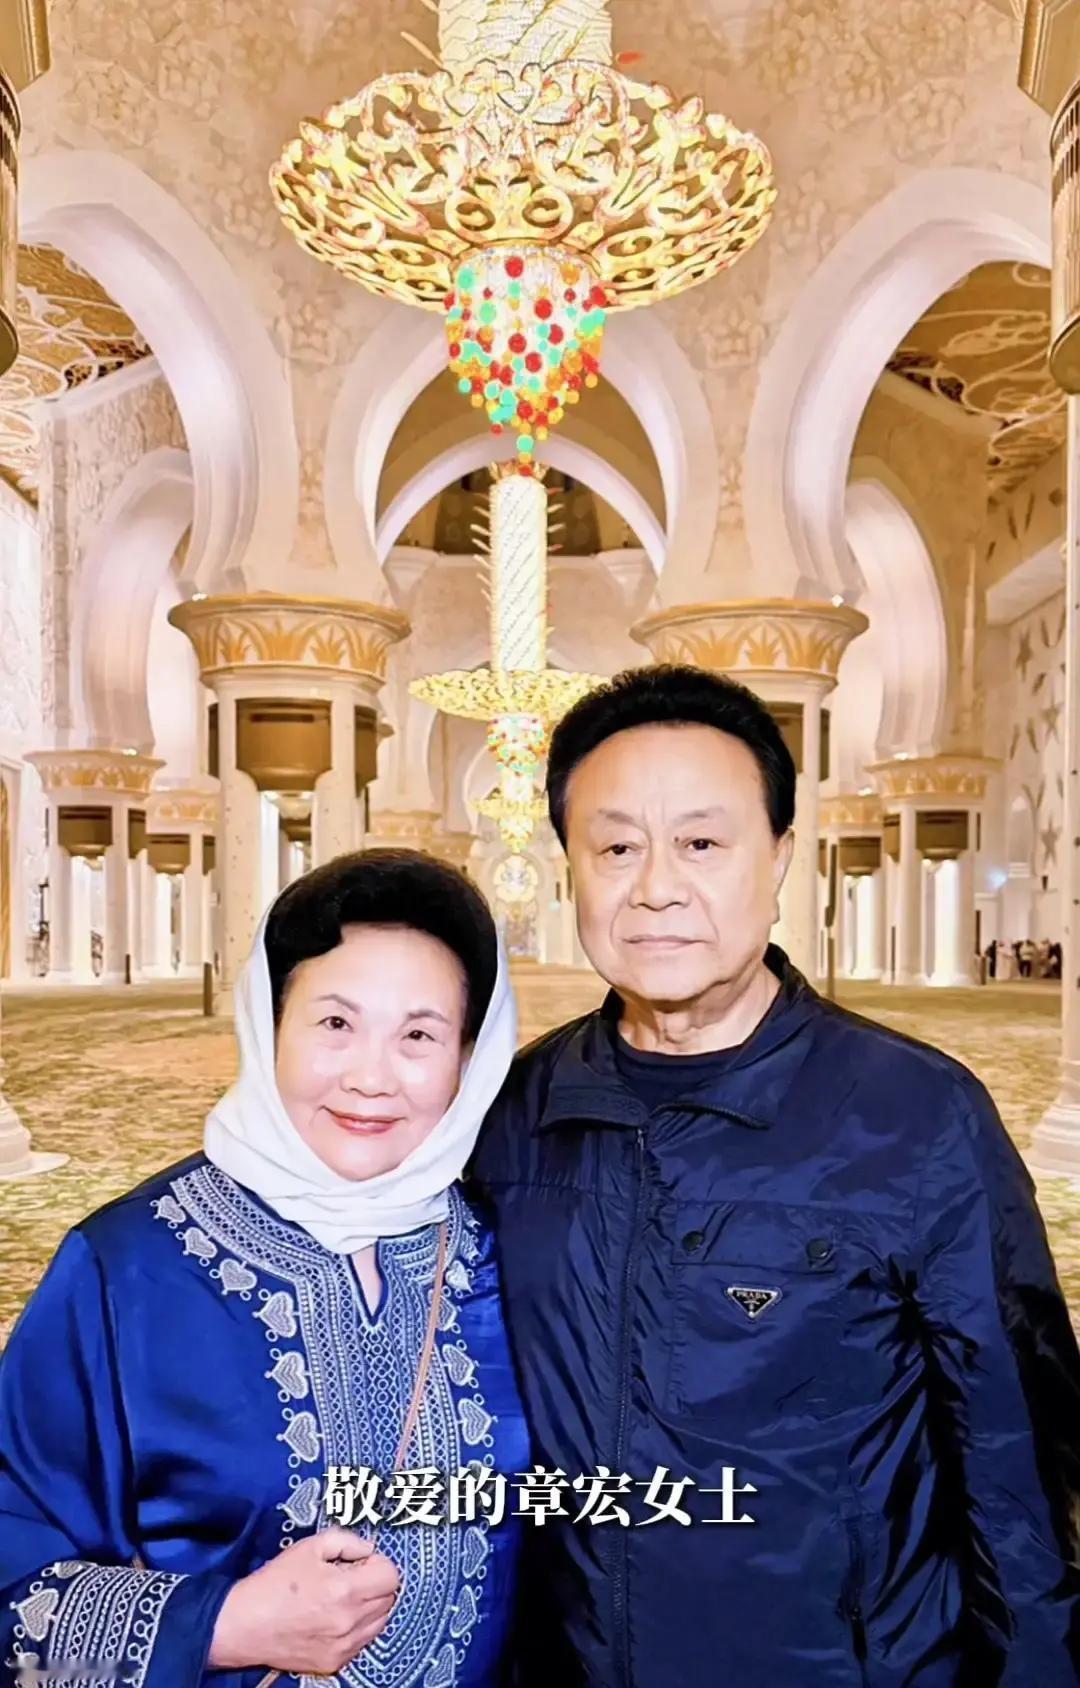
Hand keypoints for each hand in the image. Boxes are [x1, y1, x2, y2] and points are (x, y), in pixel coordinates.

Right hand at [208, 1528, 400, 1672]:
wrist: (244, 1625)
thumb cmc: (275, 1583)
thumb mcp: (310, 1546)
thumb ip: (347, 1541)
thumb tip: (369, 1550)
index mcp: (345, 1591)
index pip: (391, 1576)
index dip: (378, 1563)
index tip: (361, 1562)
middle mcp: (349, 1622)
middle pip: (389, 1599)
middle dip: (375, 1583)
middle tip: (352, 1577)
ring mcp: (343, 1647)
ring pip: (380, 1622)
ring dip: (370, 1607)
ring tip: (343, 1598)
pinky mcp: (334, 1663)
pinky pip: (362, 1642)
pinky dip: (358, 1628)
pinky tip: (335, 1618)